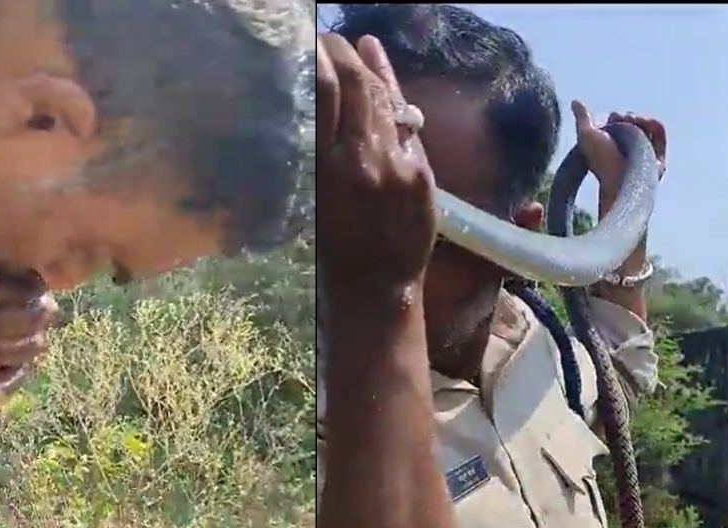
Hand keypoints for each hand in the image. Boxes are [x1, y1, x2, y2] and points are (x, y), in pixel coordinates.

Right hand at [315, 34, 436, 295]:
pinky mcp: (421, 171)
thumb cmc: (332, 247)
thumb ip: (313, 152)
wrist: (376, 287)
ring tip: (350, 48)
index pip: (324, 92)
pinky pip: (404, 120)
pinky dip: (392, 90)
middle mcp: (363, 160)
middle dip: (341, 54)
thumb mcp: (310, 198)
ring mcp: (397, 164)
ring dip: (366, 67)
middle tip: (325, 40)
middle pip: (355, 85)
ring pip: (383, 98)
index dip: (317, 58)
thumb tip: (310, 101)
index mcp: (327, 169)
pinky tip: (380, 65)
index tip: (305, 43)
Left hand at [571, 101, 667, 197]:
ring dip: (642, 120)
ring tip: (635, 121)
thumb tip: (574, 101)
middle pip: (633, 125)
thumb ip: (582, 118)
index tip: (613, 116)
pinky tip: (649, 121)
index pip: (617, 126)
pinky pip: (660, 137)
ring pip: (647, 129)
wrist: (619, 176)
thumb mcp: (587, 135)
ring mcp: (643, 156)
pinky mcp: (658, 159)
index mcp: (610, 148)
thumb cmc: (600, 160)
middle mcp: (627, 152)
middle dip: (629, 118)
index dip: (616, 118)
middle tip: (624, 119)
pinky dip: (656, 126)